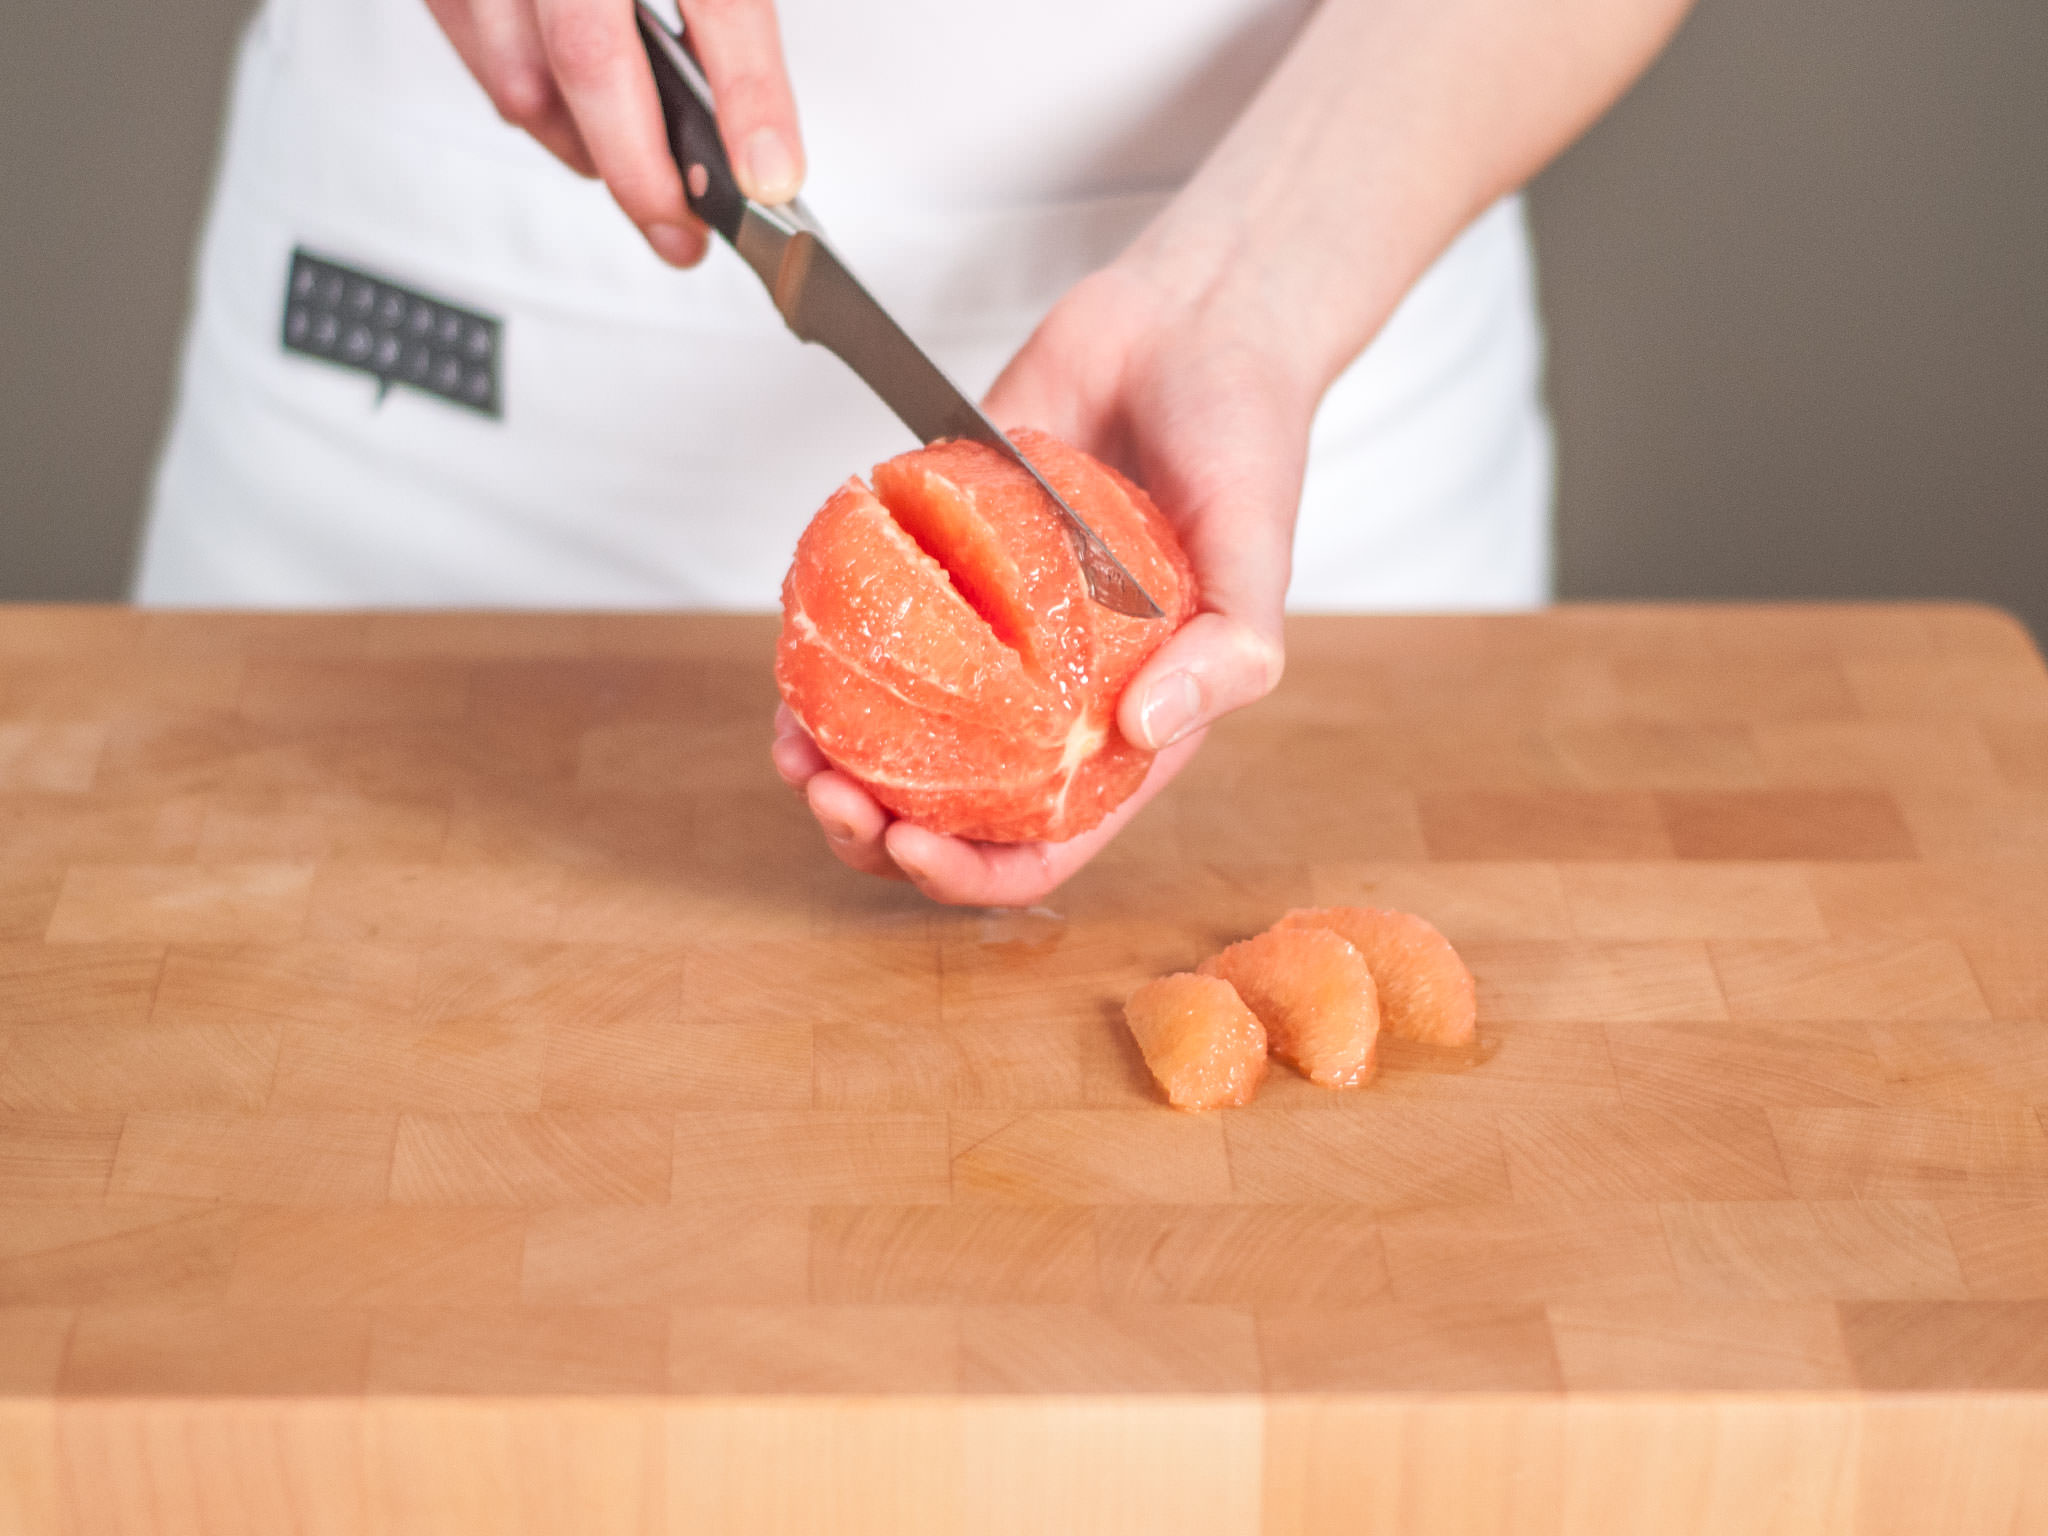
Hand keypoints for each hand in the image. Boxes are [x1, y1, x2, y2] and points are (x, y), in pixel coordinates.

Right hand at [422, 0, 802, 264]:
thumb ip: (724, 11)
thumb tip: (758, 125)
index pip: (718, 2)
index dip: (750, 96)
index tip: (772, 177)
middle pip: (593, 53)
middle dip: (643, 171)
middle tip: (684, 234)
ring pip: (522, 74)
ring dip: (585, 151)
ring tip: (641, 183)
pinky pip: (476, 53)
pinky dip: (532, 107)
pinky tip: (575, 125)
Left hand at [772, 259, 1312, 905]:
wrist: (1191, 320)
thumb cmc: (1245, 444)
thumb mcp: (1259, 555)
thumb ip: (1227, 652)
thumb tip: (1144, 732)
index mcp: (1119, 729)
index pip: (1040, 844)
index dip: (971, 874)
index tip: (910, 847)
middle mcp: (1041, 698)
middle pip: (945, 811)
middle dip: (874, 831)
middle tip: (829, 796)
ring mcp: (983, 634)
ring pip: (888, 736)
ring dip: (828, 763)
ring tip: (790, 747)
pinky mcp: (937, 557)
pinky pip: (865, 627)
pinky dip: (819, 658)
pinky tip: (791, 660)